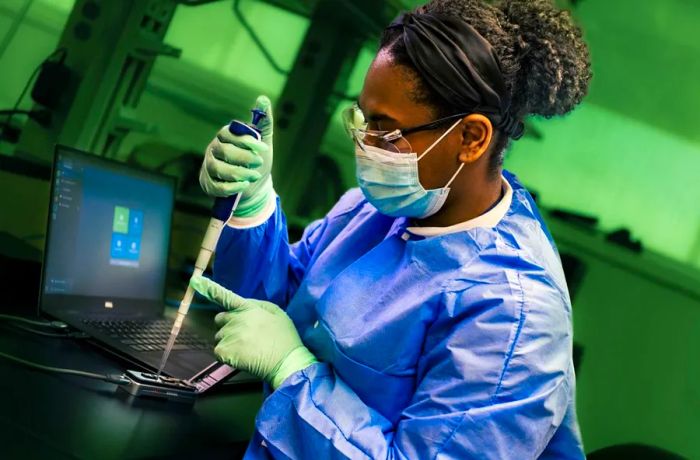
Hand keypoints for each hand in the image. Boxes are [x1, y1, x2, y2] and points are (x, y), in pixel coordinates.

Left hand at [190, 275, 317, 388]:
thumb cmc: (285, 338)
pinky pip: (218, 351)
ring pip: (219, 337)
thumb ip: (258, 305)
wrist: (286, 362)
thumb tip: (244, 305)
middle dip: (228, 325)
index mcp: (248, 308)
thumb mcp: (277, 313)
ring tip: (247, 348)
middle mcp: (235, 319)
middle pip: (219, 319)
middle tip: (244, 336)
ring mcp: (229, 335)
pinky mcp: (224, 351)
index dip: (210, 288)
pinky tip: (242, 357)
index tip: (195, 280)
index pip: (225, 296)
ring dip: (228, 341)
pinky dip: (227, 355)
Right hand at [199, 95, 274, 217]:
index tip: (264, 148)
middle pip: (223, 151)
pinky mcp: (210, 184)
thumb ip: (263, 122)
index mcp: (226, 136)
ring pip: (218, 168)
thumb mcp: (263, 142)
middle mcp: (214, 150)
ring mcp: (210, 167)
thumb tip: (263, 98)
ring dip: (239, 173)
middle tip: (259, 163)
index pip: (230, 134)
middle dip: (244, 157)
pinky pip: (217, 186)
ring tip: (254, 176)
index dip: (246, 141)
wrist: (254, 187)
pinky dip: (232, 187)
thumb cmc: (257, 161)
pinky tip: (244, 186)